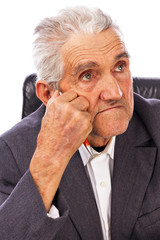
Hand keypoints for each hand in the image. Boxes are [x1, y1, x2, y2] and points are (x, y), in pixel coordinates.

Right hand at [29, 90, 91, 210]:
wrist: (52, 152)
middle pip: (83, 99)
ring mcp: (79, 116)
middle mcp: (69, 107)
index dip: (72, 101)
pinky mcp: (86, 125)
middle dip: (80, 106)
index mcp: (58, 103)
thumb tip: (57, 92)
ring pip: (87, 110)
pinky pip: (90, 120)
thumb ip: (53, 102)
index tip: (70, 107)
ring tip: (74, 126)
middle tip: (75, 117)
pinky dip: (85, 125)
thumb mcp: (47, 115)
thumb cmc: (48, 136)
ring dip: (83, 116)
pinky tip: (76, 132)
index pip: (72, 93)